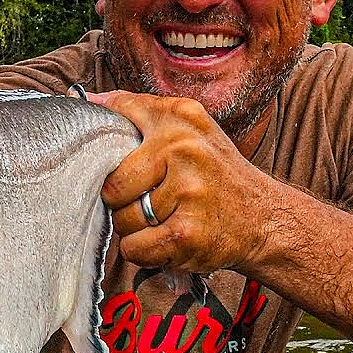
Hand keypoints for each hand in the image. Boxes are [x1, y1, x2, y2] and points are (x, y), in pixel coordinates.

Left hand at [86, 90, 277, 273]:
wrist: (266, 218)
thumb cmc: (215, 174)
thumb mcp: (188, 128)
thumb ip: (139, 111)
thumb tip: (87, 100)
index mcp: (181, 117)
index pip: (117, 117)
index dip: (106, 144)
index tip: (111, 154)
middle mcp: (184, 148)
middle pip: (112, 184)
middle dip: (123, 200)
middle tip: (151, 200)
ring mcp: (187, 191)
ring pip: (122, 219)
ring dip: (136, 228)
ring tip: (167, 219)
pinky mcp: (186, 232)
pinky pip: (134, 247)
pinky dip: (145, 251)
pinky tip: (170, 239)